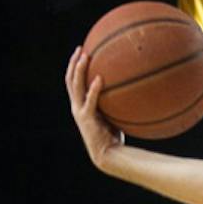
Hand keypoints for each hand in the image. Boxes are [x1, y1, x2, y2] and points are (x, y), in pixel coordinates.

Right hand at [65, 47, 123, 167]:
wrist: (108, 154)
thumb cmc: (113, 137)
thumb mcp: (113, 115)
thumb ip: (115, 102)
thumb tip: (132, 88)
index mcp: (80, 105)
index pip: (73, 82)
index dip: (74, 67)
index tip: (81, 52)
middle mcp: (76, 106)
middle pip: (70, 80)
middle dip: (73, 63)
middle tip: (80, 48)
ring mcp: (80, 112)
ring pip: (75, 87)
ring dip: (78, 70)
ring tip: (85, 57)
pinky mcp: (87, 119)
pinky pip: (90, 101)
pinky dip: (94, 89)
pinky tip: (100, 78)